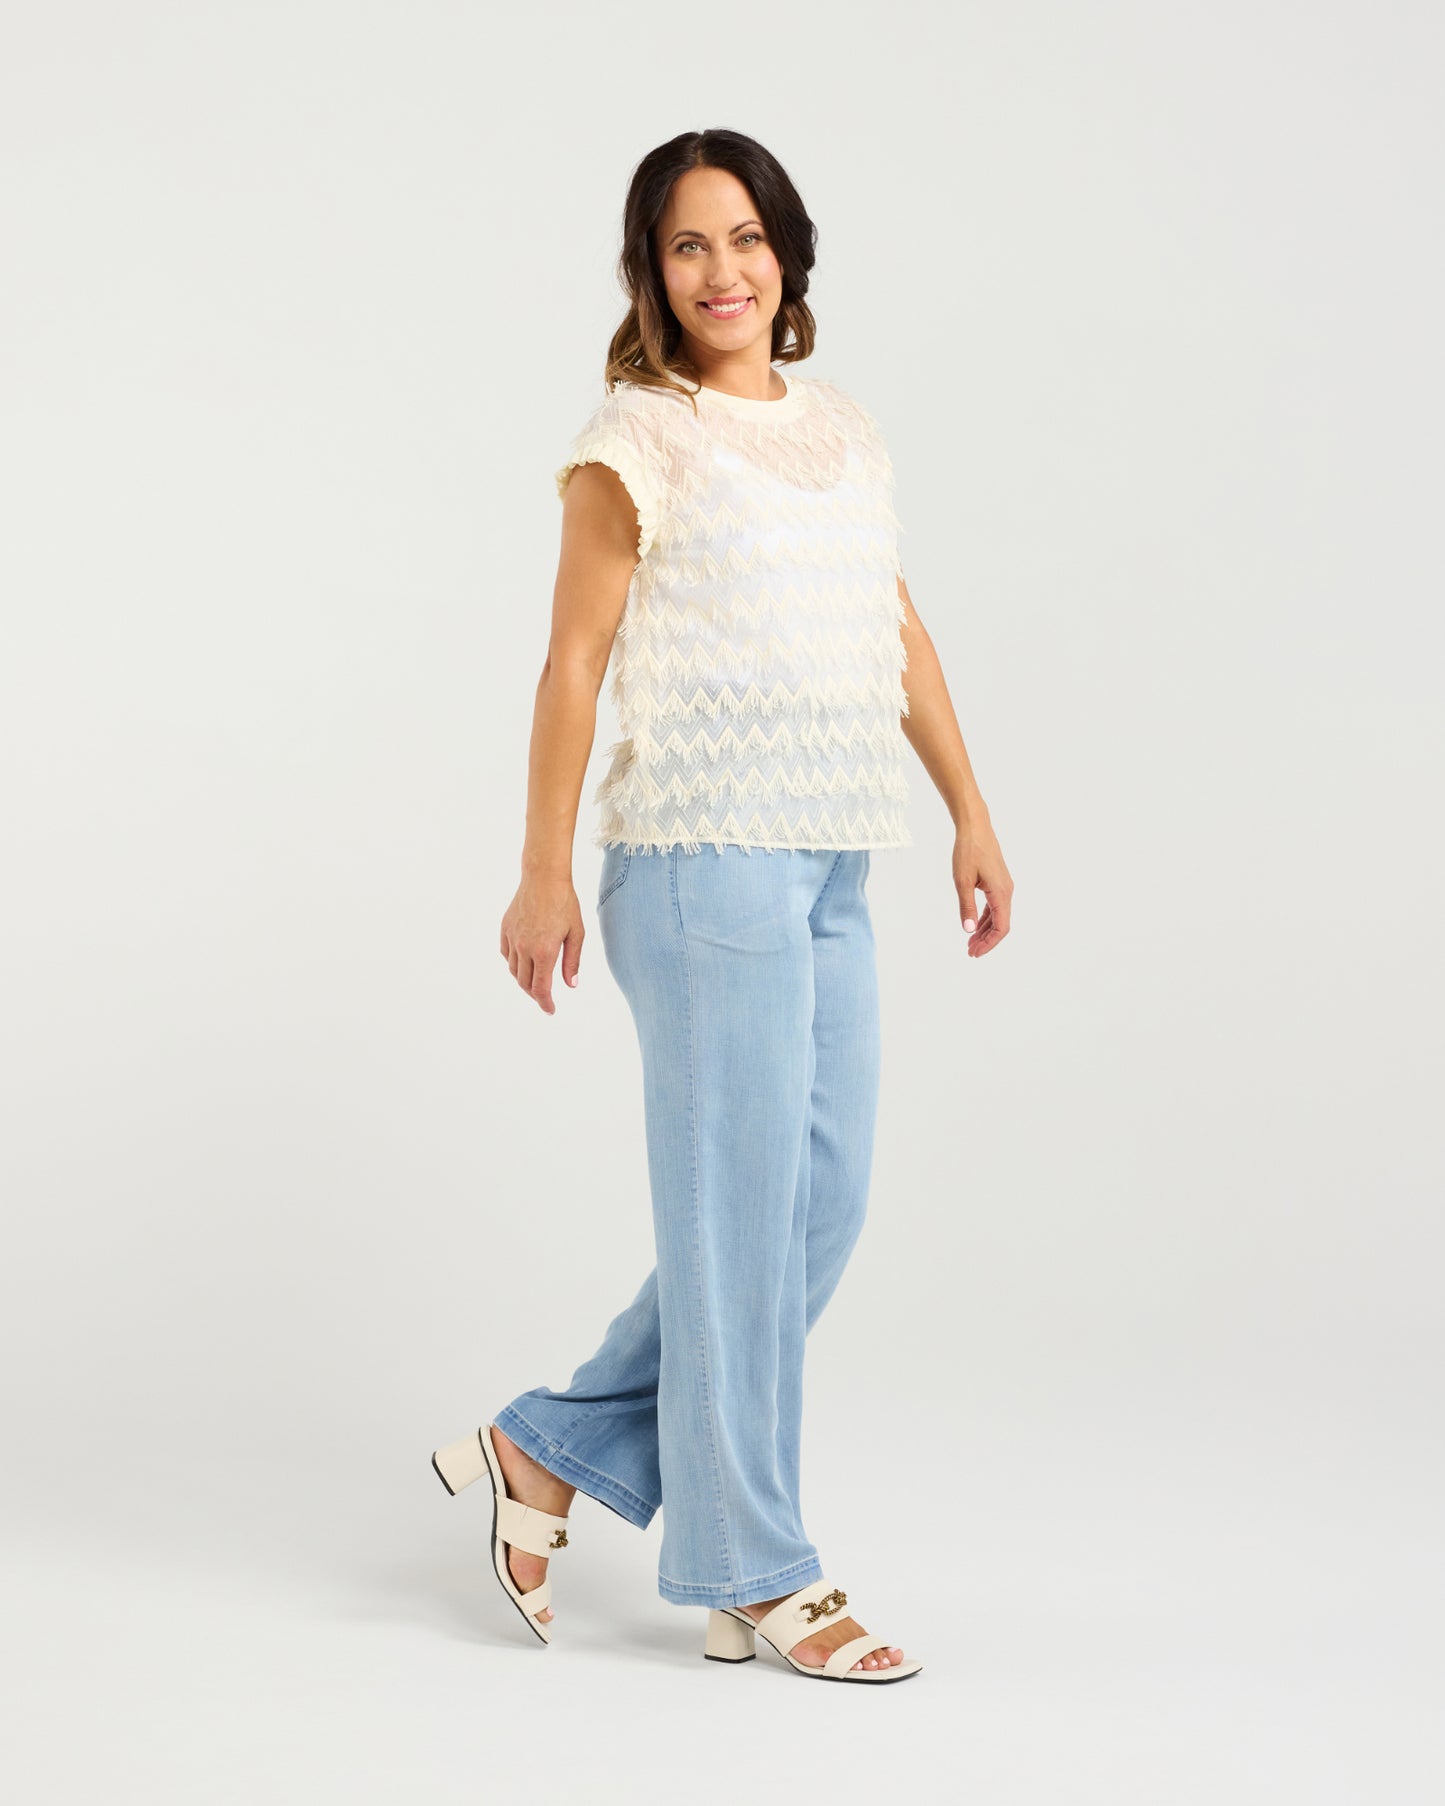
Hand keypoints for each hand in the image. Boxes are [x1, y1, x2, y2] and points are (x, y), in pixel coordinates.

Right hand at [500, 873, 583, 1013]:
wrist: (543, 877)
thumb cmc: (565, 903)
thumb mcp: (577, 933)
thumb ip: (572, 961)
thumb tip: (571, 984)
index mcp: (544, 951)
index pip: (541, 989)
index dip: (545, 1003)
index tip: (550, 1010)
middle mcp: (524, 948)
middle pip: (525, 983)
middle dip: (536, 995)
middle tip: (546, 998)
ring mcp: (512, 939)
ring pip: (513, 971)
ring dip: (524, 980)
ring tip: (536, 980)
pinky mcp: (505, 929)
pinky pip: (505, 954)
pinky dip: (513, 963)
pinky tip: (523, 961)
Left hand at [953, 822, 1011, 956]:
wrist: (975, 827)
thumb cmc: (968, 851)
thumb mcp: (962, 881)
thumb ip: (966, 907)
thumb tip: (968, 930)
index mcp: (1001, 893)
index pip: (1001, 928)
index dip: (989, 943)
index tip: (974, 952)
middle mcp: (1006, 891)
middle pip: (1000, 924)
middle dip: (986, 940)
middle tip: (970, 951)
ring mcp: (1003, 886)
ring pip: (997, 916)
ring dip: (985, 930)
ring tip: (970, 941)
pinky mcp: (998, 882)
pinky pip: (994, 905)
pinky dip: (985, 918)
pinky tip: (974, 925)